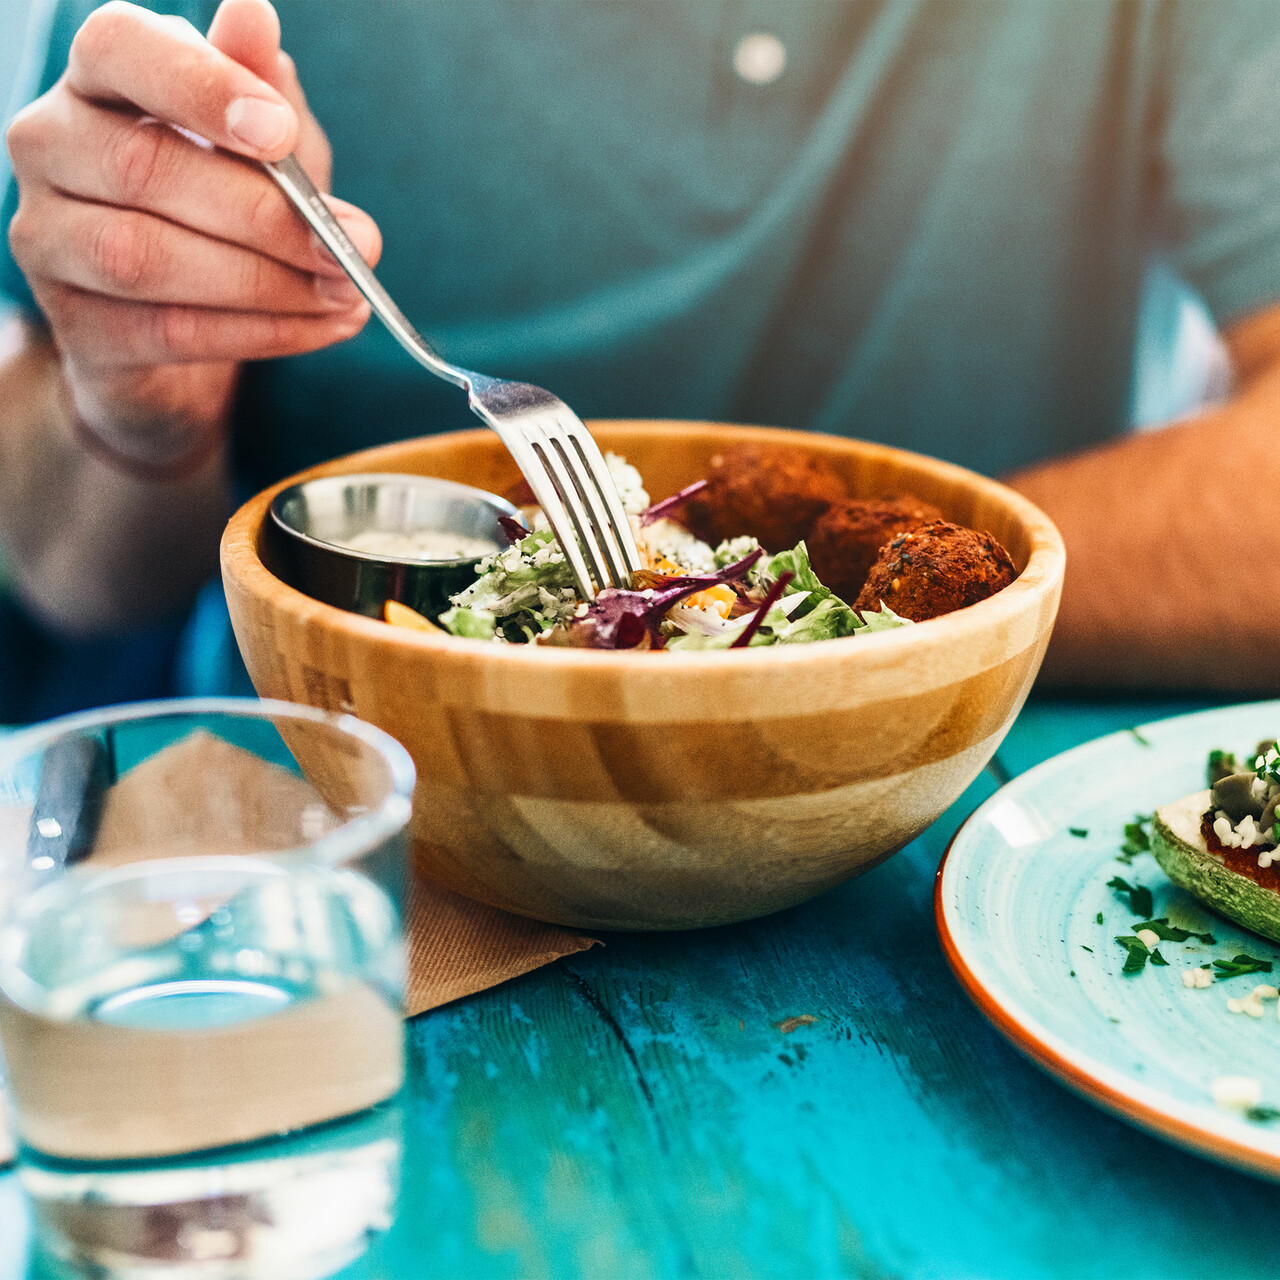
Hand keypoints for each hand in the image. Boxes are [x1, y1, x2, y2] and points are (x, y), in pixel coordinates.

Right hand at [4, 0, 379, 469]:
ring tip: (346, 295)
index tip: (281, 132)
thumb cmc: (227, 208)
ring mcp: (49, 239)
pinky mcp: (79, 324)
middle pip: (145, 168)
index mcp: (98, 80)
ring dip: (267, 283)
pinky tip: (322, 326)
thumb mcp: (262, 143)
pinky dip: (261, 332)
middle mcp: (51, 147)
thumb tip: (255, 17)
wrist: (188, 321)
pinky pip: (170, 332)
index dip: (200, 86)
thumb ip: (262, 88)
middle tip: (354, 245)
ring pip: (148, 258)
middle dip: (265, 214)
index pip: (118, 48)